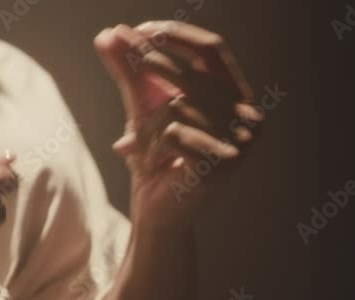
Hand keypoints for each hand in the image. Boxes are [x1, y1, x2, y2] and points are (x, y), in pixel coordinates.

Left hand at [94, 21, 261, 235]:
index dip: (177, 35)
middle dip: (149, 59)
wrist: (158, 215)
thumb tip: (107, 34)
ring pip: (178, 106)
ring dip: (148, 127)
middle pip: (192, 73)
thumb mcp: (142, 111)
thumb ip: (129, 74)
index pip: (212, 50)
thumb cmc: (155, 162)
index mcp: (236, 98)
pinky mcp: (223, 165)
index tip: (139, 28)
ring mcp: (240, 142)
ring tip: (146, 152)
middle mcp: (247, 117)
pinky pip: (175, 133)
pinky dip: (155, 148)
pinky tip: (160, 168)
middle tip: (116, 43)